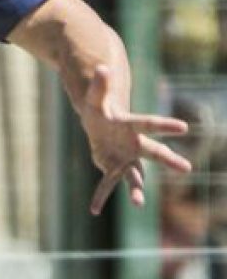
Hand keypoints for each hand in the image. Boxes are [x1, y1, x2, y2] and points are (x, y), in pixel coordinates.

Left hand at [81, 65, 191, 213]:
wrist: (100, 126)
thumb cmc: (100, 109)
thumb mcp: (94, 97)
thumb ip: (99, 85)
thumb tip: (101, 68)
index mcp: (131, 126)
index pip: (149, 124)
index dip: (165, 125)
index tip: (184, 127)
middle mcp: (134, 145)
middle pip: (154, 153)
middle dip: (169, 160)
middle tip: (186, 168)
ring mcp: (125, 159)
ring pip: (134, 175)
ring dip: (135, 189)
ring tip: (137, 204)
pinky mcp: (112, 169)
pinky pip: (106, 185)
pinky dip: (99, 197)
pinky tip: (93, 210)